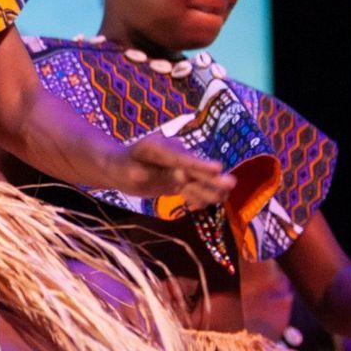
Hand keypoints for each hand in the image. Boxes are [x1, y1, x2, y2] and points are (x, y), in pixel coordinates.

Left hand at [110, 135, 234, 209]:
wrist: (118, 166)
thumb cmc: (122, 168)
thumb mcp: (133, 174)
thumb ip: (157, 176)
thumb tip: (183, 178)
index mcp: (159, 148)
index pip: (182, 158)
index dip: (200, 165)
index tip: (217, 168)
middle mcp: (173, 154)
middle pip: (194, 168)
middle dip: (212, 177)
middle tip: (232, 183)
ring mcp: (178, 166)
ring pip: (196, 179)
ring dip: (210, 188)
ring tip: (225, 195)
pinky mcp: (179, 177)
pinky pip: (192, 187)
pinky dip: (200, 195)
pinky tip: (208, 202)